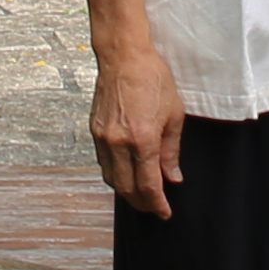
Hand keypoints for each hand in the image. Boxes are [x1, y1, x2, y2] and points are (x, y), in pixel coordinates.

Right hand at [68, 0, 180, 211]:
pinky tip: (128, 174)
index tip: (165, 212)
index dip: (157, 204)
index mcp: (142, 139)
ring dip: (127, 192)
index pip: (148, 185)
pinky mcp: (95, 132)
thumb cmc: (153, 79)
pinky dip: (117, 175)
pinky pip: (104, 163)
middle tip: (154, 208)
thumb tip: (173, 177)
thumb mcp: (173, 114)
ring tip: (142, 195)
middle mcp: (118, 143)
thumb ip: (172, 151)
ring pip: (112, 179)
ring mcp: (103, 138)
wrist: (124, 56)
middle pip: (127, 189)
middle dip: (142, 203)